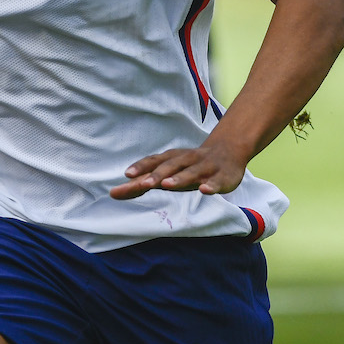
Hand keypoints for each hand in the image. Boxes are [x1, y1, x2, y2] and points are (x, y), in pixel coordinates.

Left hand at [111, 139, 246, 199]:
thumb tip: (115, 193)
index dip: (141, 168)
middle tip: (142, 183)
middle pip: (170, 166)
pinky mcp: (222, 177)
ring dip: (179, 178)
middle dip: (156, 175)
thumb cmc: (190, 165)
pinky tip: (204, 190)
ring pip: (191, 172)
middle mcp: (187, 160)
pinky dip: (211, 186)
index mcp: (173, 158)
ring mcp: (205, 167)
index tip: (126, 175)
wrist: (228, 151)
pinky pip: (216, 182)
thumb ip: (144, 181)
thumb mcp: (168, 171)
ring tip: (167, 185)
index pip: (154, 162)